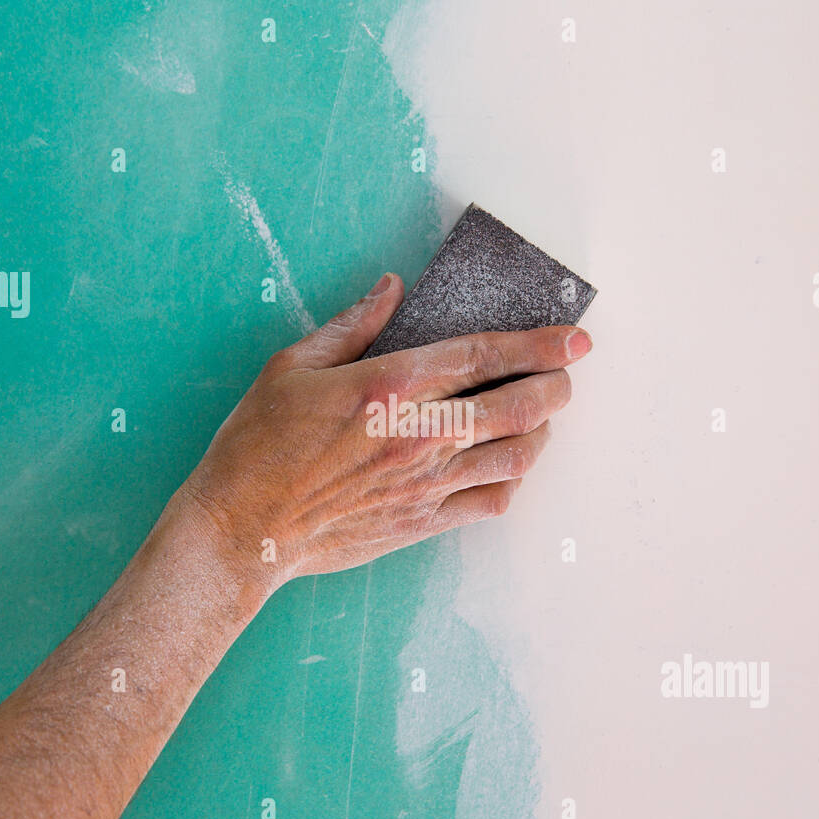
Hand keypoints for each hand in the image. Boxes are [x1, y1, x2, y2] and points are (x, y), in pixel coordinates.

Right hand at [175, 273, 592, 591]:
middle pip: (520, 406)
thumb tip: (392, 289)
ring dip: (542, 432)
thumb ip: (351, 325)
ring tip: (539, 417)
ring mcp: (427, 482)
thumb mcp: (292, 368)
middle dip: (556, 385)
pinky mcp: (423, 520)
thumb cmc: (258, 446)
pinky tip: (505, 466)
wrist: (243, 529)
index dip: (540, 343)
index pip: (485, 356)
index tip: (575, 337)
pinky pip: (493, 501)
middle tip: (563, 374)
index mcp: (390, 387)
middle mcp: (420, 435)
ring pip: (518, 456)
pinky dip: (513, 480)